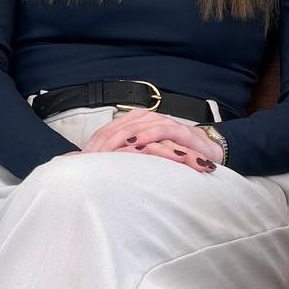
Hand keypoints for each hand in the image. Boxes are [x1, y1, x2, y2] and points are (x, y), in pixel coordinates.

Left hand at [80, 107, 220, 173]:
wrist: (206, 152)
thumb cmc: (172, 157)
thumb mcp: (143, 159)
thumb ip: (122, 159)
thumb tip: (93, 168)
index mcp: (135, 123)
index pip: (108, 130)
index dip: (94, 144)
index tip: (81, 160)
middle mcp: (147, 120)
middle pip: (118, 127)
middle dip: (103, 143)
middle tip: (90, 159)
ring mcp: (164, 123)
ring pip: (137, 126)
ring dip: (121, 138)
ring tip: (107, 152)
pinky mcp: (182, 131)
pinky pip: (162, 130)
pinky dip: (148, 135)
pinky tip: (137, 144)